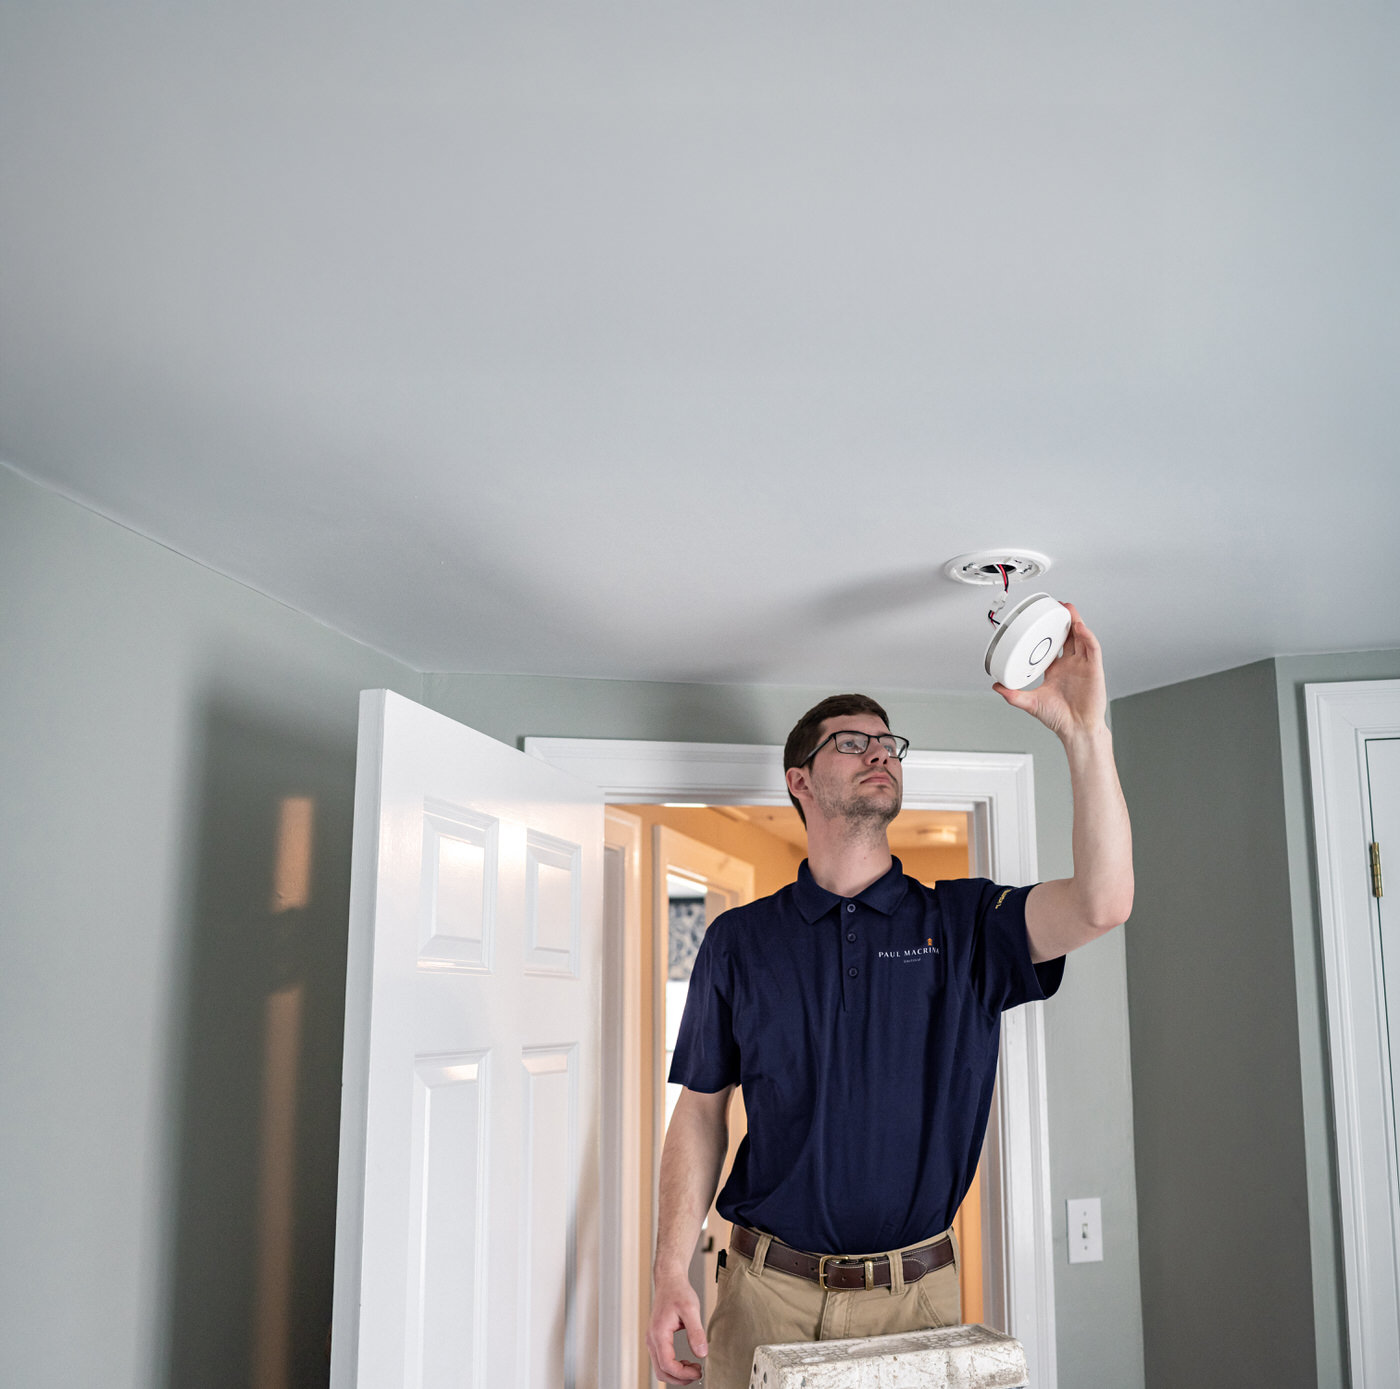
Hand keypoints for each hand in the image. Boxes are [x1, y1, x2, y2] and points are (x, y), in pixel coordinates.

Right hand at [646, 1273, 707, 1384]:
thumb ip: (696, 1332)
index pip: (667, 1364)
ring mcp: (652, 1340)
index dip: (683, 1373)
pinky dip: (673, 1366)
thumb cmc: (678, 1292)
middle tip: (697, 1373)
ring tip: (693, 1368)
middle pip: (661, 1371)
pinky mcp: (656, 1339)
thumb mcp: (691, 1309)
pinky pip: (661, 1360)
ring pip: (660, 1368)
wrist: (669, 1280)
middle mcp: (652, 1339)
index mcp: (659, 1333)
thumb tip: (702, 1354)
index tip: (698, 1370)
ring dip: (676, 1374)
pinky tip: (686, 1361)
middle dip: (679, 1378)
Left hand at [993, 602, 1106, 739]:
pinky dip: (1087, 637)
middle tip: (1056, 606)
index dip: (1047, 632)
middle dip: (1063, 621)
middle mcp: (1070, 665)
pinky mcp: (1094, 670)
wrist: (1077, 730)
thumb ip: (1013, 695)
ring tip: (1068, 609)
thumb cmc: (1059, 718)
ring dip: (1076, 622)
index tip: (1038, 621)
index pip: (1052, 646)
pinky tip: (1080, 628)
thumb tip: (996, 686)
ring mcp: (1083, 666)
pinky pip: (1092, 649)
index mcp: (1056, 670)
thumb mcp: (1031, 703)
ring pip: (1081, 638)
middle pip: (1068, 637)